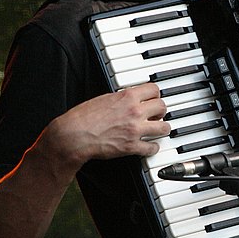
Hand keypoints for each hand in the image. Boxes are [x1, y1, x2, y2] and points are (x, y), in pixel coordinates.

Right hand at [47, 82, 169, 169]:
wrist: (74, 135)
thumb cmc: (83, 117)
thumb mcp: (104, 98)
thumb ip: (121, 98)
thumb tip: (130, 99)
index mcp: (127, 97)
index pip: (154, 90)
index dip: (155, 95)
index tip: (154, 99)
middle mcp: (134, 112)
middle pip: (162, 107)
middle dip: (160, 111)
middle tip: (157, 114)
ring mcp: (135, 130)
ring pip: (164, 127)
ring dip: (162, 128)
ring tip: (159, 129)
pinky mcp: (132, 147)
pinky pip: (153, 147)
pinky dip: (153, 148)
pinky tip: (150, 146)